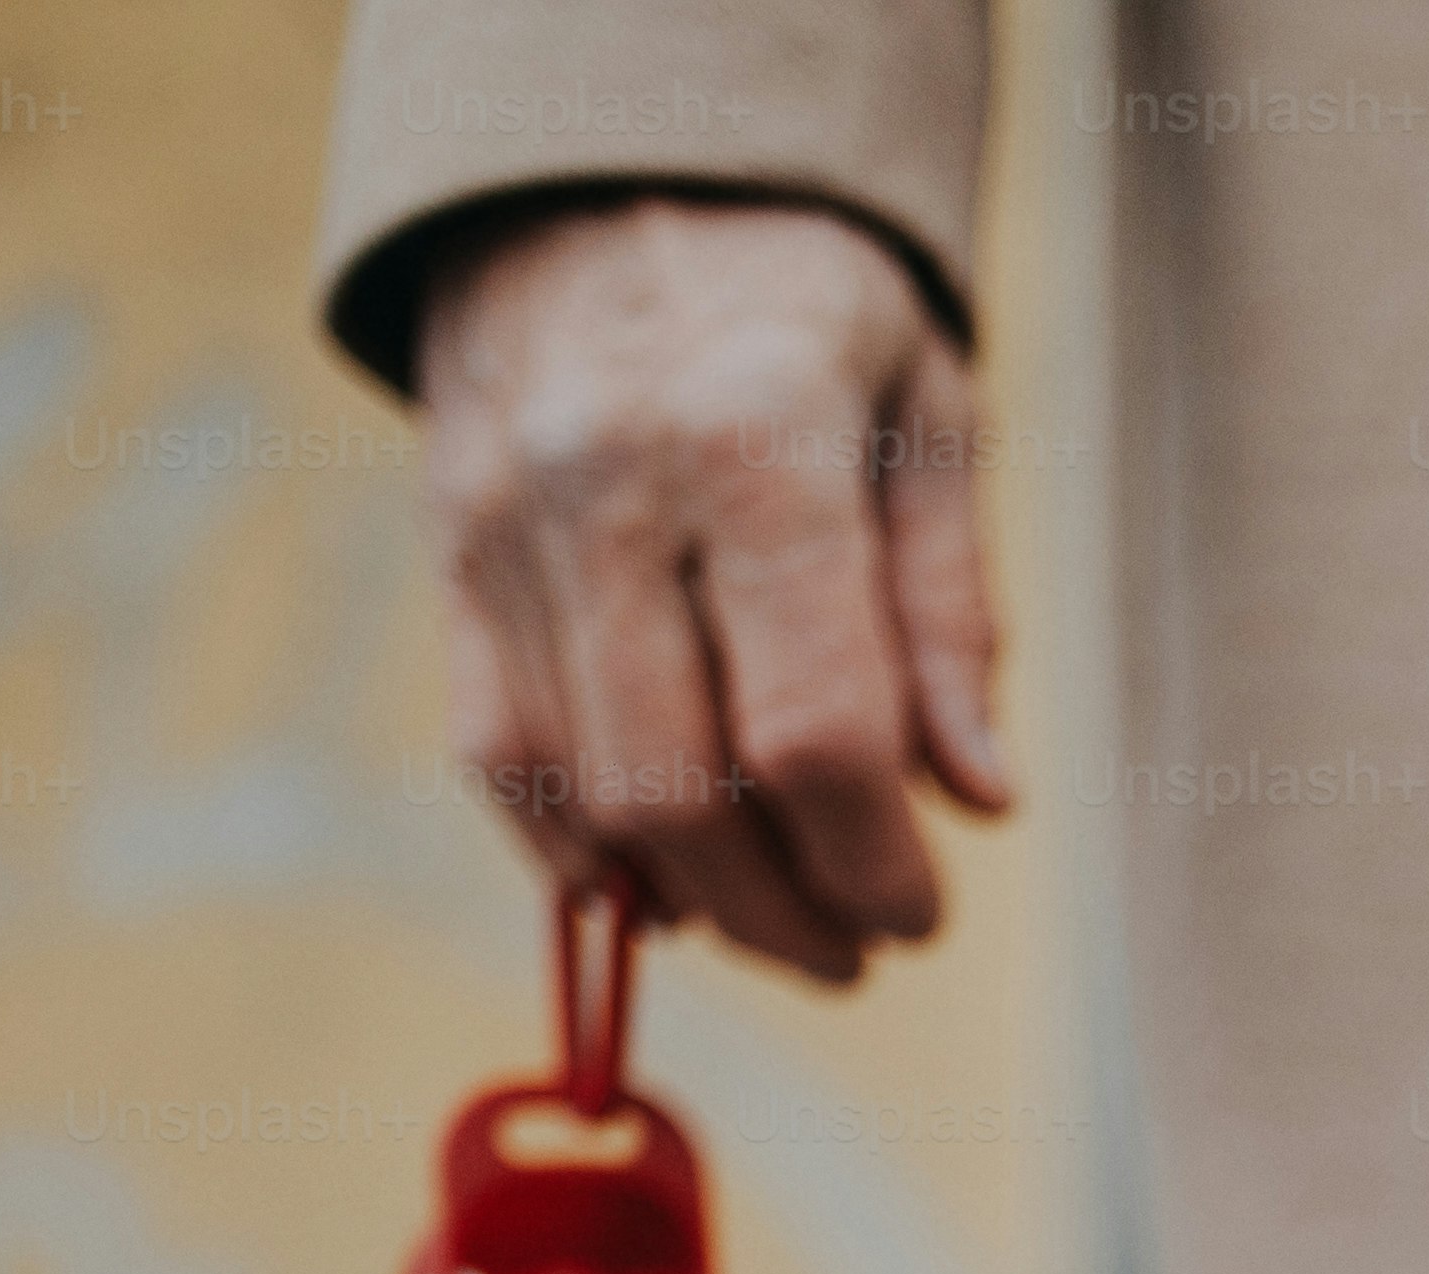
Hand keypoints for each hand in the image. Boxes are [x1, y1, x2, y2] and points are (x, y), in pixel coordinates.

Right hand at [417, 192, 1014, 983]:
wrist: (608, 171)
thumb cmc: (805, 303)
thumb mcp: (929, 414)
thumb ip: (949, 612)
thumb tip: (980, 799)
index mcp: (754, 436)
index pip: (811, 731)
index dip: (873, 862)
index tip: (922, 913)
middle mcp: (606, 482)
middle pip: (680, 791)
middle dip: (784, 911)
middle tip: (861, 947)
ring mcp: (505, 521)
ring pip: (578, 793)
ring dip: (690, 902)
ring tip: (780, 919)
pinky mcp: (448, 552)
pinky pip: (496, 753)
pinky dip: (574, 850)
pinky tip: (661, 885)